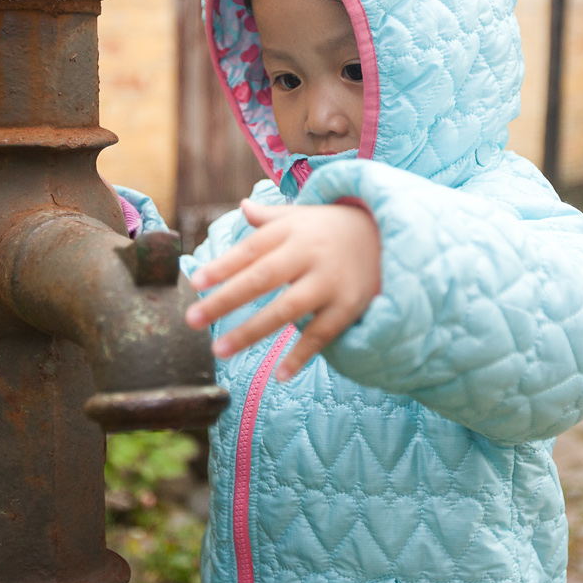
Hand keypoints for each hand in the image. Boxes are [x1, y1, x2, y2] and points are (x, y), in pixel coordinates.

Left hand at [184, 199, 380, 380]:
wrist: (391, 235)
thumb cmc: (335, 228)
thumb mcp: (304, 216)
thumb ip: (271, 217)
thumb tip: (243, 206)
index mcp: (292, 231)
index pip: (251, 249)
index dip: (223, 266)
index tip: (196, 282)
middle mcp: (309, 255)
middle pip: (262, 278)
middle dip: (225, 300)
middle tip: (191, 320)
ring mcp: (330, 282)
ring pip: (286, 310)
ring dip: (251, 331)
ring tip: (220, 349)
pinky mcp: (349, 307)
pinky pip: (321, 335)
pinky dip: (301, 355)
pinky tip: (279, 375)